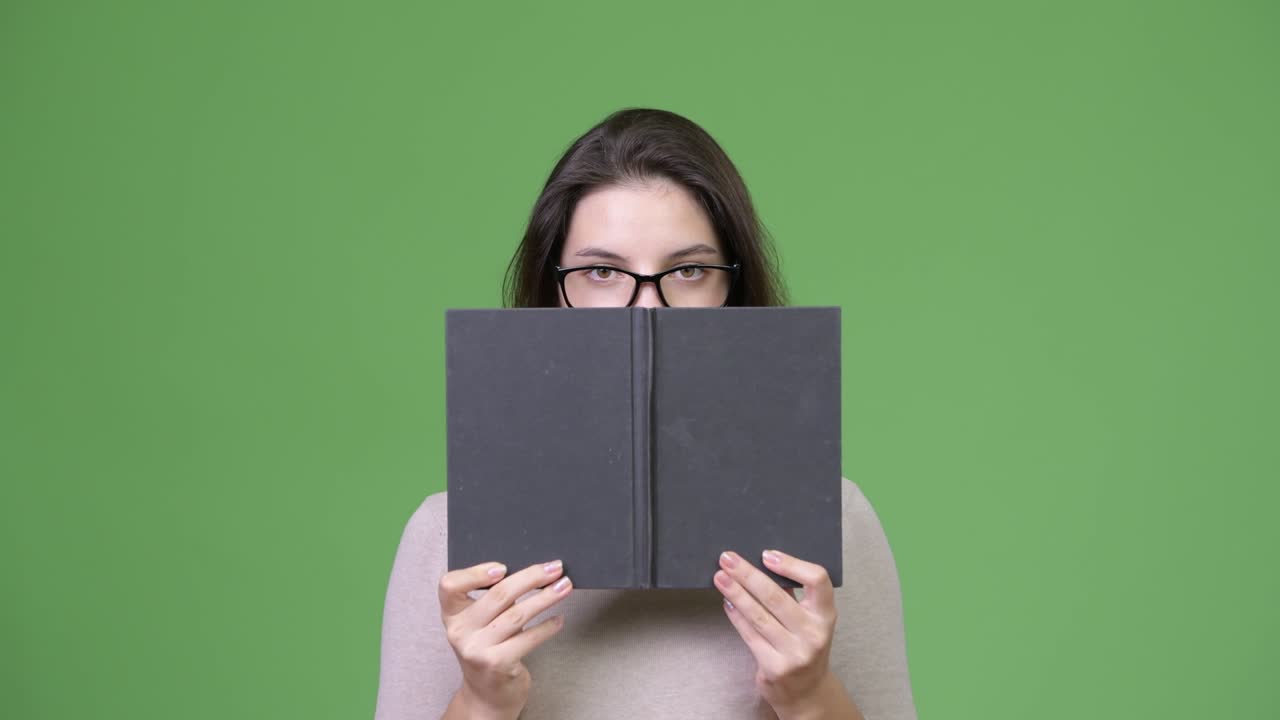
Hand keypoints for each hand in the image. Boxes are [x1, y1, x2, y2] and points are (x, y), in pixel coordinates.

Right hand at [438, 559, 572, 718]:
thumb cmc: (488, 649)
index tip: (503, 567)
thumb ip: (494, 600)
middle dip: (532, 577)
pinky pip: (528, 638)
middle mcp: (460, 631)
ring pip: (517, 614)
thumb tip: (535, 573)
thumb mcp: (480, 624)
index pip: (450, 585)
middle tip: (555, 568)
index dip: (475, 573)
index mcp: (453, 615)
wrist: (486, 695)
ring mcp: (477, 649)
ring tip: (564, 587)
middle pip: (498, 595)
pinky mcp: (497, 664)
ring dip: (546, 598)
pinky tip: (559, 619)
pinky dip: (547, 627)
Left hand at [714, 549, 842, 717]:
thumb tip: (760, 563)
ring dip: (736, 593)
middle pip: (777, 597)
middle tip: (728, 558)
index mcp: (826, 616)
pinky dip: (736, 616)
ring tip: (720, 577)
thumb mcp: (811, 621)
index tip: (767, 555)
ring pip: (759, 616)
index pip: (818, 581)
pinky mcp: (774, 667)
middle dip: (748, 574)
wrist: (808, 693)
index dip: (792, 565)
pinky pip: (750, 635)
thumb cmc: (805, 646)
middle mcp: (813, 634)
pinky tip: (727, 602)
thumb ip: (794, 596)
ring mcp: (794, 653)